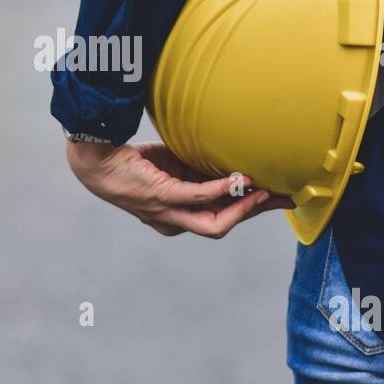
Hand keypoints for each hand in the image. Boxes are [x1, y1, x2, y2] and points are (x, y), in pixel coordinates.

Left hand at [65, 140, 295, 237]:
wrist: (99, 160)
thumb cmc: (136, 162)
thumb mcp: (177, 166)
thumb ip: (202, 169)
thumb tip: (234, 158)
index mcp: (179, 216)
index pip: (222, 218)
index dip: (250, 210)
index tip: (278, 199)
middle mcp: (174, 222)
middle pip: (224, 225)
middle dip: (256, 213)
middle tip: (285, 199)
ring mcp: (168, 213)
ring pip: (215, 222)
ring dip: (243, 208)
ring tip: (266, 192)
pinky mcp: (162, 198)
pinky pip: (199, 197)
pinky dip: (222, 190)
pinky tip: (240, 181)